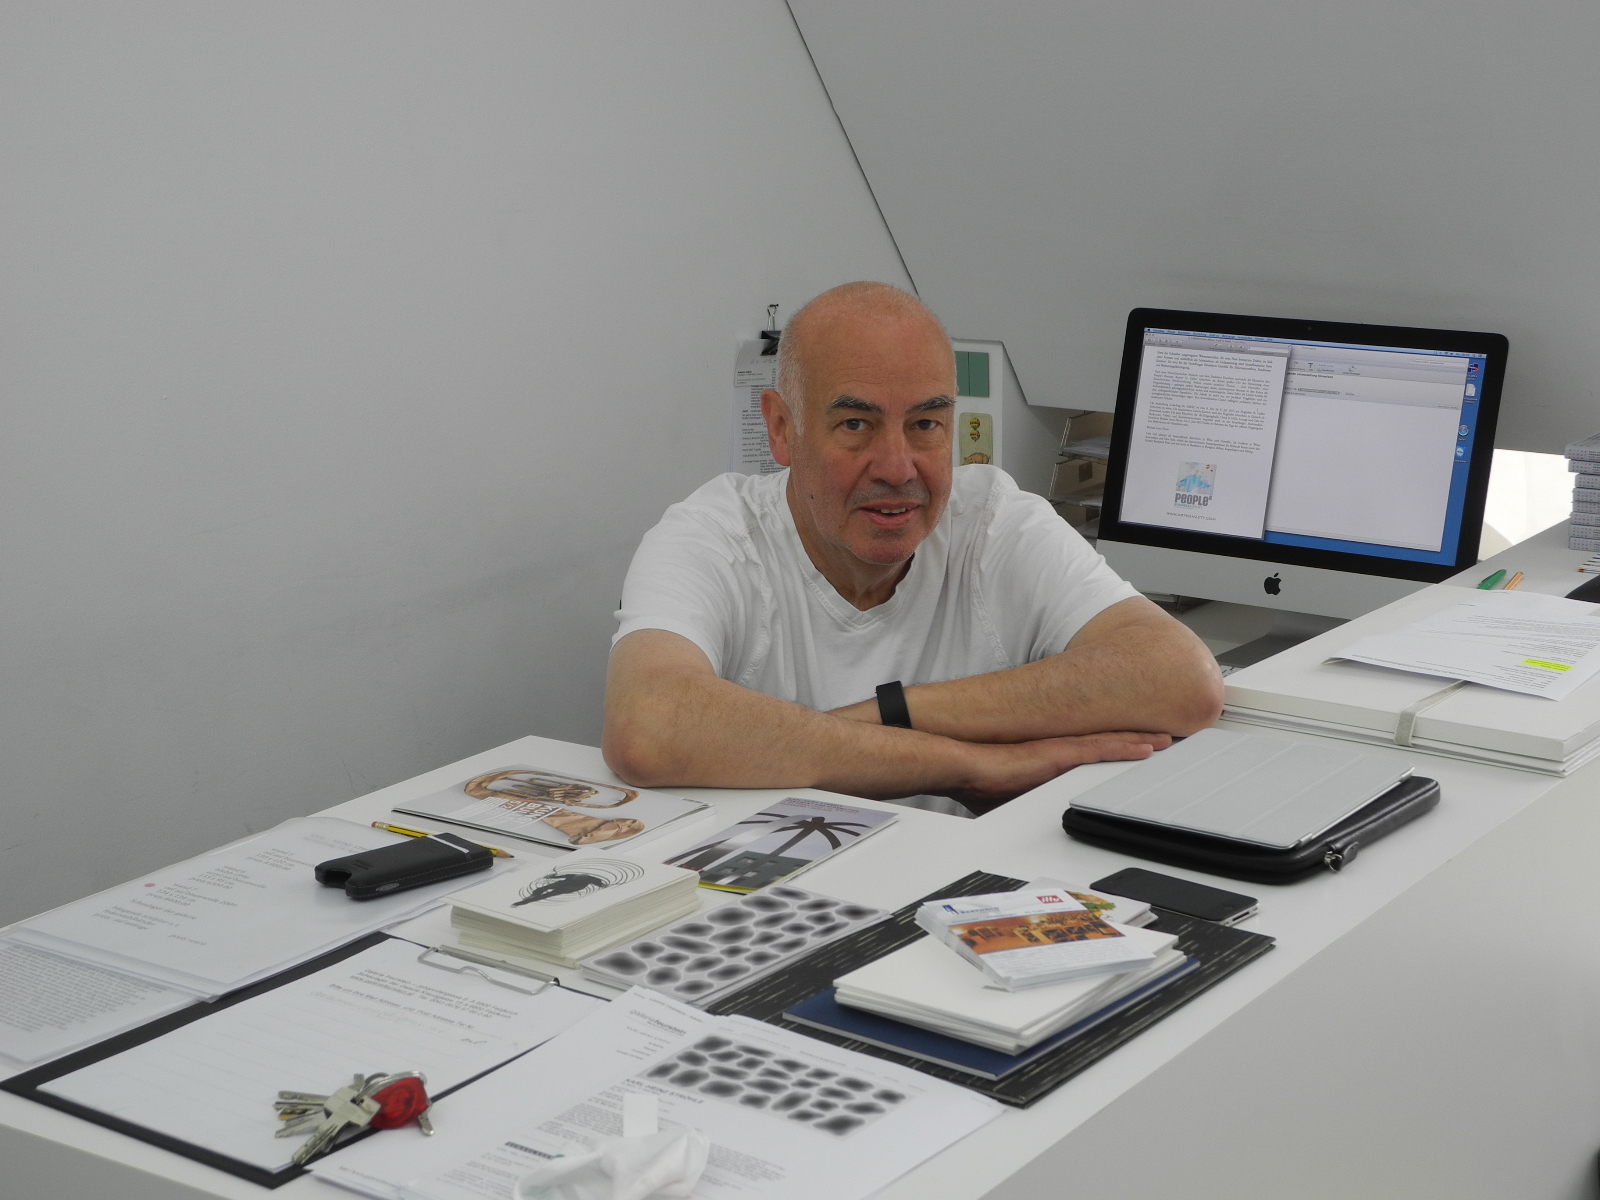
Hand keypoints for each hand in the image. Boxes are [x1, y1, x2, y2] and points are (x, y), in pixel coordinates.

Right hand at [941, 730, 1171, 814]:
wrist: (963, 767)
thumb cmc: (979, 781)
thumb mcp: (1011, 799)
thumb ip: (1028, 805)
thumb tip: (1028, 823)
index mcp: (1052, 760)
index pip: (1094, 751)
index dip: (1119, 748)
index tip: (1140, 748)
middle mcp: (1062, 750)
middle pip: (1109, 741)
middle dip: (1137, 739)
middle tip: (1166, 738)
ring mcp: (1063, 749)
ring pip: (1112, 741)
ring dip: (1141, 740)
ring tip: (1168, 739)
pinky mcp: (1061, 753)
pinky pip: (1102, 748)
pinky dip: (1127, 746)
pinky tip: (1148, 746)